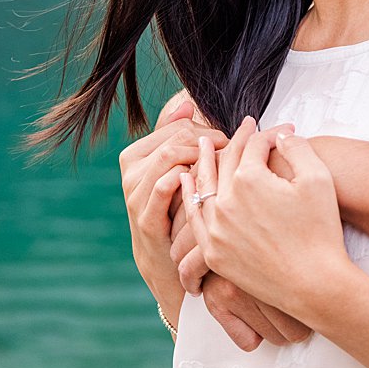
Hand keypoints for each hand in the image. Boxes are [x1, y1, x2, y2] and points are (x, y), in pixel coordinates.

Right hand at [118, 114, 224, 301]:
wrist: (170, 265)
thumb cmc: (182, 212)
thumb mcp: (181, 173)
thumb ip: (180, 137)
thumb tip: (186, 102)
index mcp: (137, 157)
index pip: (176, 126)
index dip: (208, 129)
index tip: (232, 140)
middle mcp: (132, 174)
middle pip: (175, 138)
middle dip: (209, 141)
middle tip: (236, 151)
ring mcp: (136, 196)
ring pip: (169, 156)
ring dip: (203, 157)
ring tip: (227, 166)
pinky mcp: (145, 219)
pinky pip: (163, 187)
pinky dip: (187, 179)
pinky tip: (207, 184)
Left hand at [183, 120, 352, 329]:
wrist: (313, 282)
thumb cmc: (321, 231)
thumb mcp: (319, 179)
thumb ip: (298, 148)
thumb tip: (282, 135)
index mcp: (250, 179)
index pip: (254, 145)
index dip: (269, 134)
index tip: (282, 130)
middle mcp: (225, 200)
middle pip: (225, 160)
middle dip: (236, 140)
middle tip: (242, 127)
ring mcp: (215, 228)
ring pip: (202, 186)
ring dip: (202, 162)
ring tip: (201, 146)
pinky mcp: (213, 251)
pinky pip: (194, 218)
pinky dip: (188, 197)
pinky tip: (187, 184)